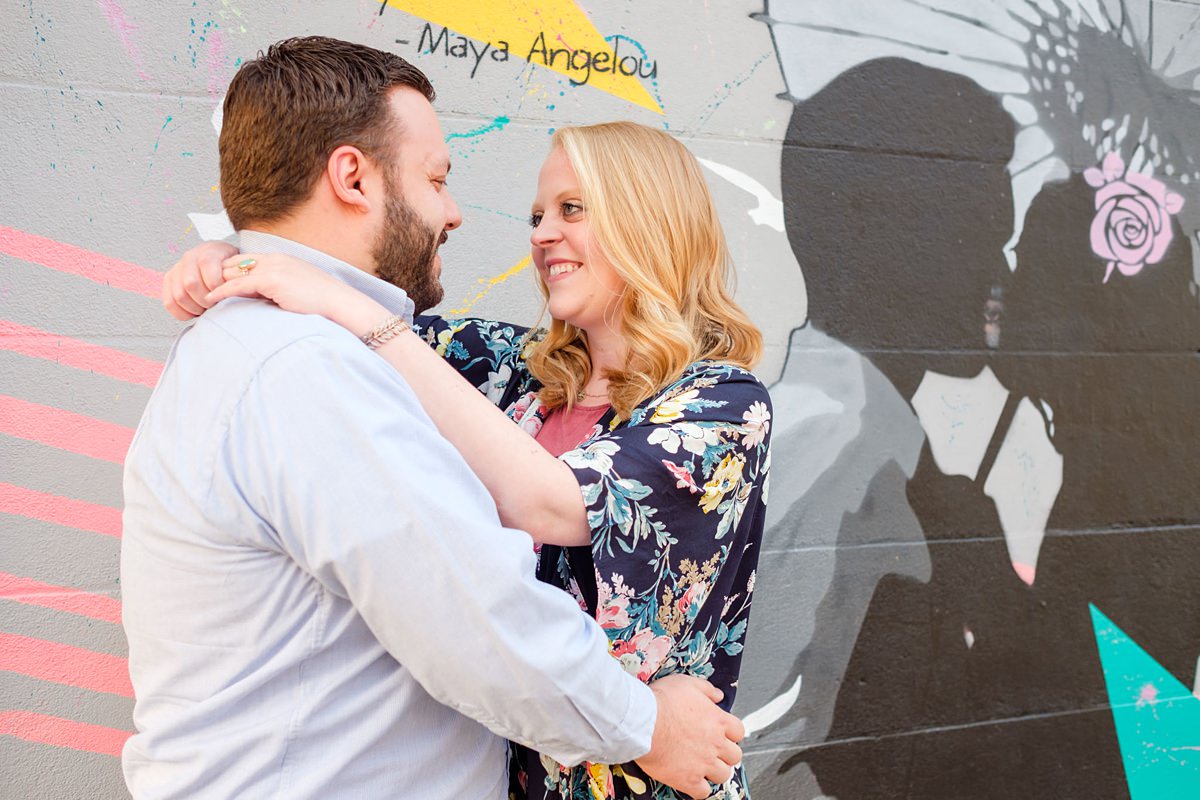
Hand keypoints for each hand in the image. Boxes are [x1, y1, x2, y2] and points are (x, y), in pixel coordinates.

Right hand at [163, 241, 238, 319]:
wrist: (220, 260)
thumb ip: (238, 274)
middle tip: (215, 305)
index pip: (209, 272)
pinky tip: (194, 312)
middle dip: (205, 301)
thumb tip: (234, 285)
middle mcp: (189, 258)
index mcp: (209, 252)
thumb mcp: (240, 265)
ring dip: (195, 308)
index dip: (217, 289)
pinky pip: (169, 303)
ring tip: (206, 308)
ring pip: (180, 296)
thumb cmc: (231, 267)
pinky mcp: (168, 281)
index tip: (224, 295)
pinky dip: (182, 313)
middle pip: (191, 285)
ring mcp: (177, 269)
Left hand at [207, 253, 390, 336]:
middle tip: (198, 289)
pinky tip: (210, 301)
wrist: (341, 304)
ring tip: (199, 296)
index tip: (214, 284)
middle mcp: (275, 259)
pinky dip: (221, 292)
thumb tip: (266, 302)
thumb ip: (279, 290)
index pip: (246, 261)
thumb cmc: (324, 304)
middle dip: (216, 275)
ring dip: (215, 284)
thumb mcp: (298, 291)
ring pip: (233, 272)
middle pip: (234, 263)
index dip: (229, 272)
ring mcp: (273, 267)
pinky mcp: (271, 280)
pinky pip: (237, 285)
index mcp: (281, 260)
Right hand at [637, 674, 743, 798]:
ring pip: (723, 775)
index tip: (723, 734)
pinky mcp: (688, 780)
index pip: (738, 732)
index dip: (731, 733)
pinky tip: (693, 782)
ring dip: (715, 771)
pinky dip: (700, 789)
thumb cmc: (661, 701)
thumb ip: (706, 689)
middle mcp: (715, 744)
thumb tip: (718, 695)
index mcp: (718, 721)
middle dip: (726, 754)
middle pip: (735, 756)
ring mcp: (703, 764)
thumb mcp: (686, 683)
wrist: (642, 722)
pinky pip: (703, 793)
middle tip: (714, 751)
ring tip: (705, 767)